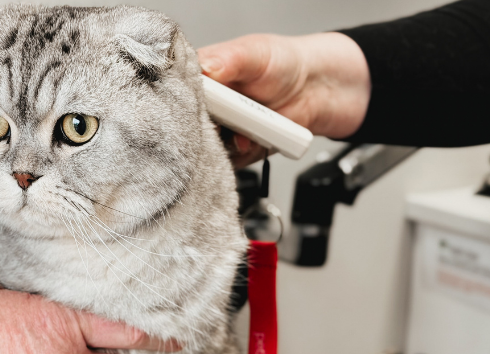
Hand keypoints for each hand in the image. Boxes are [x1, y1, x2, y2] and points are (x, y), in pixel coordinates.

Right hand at [198, 33, 370, 166]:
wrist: (315, 90)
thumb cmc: (283, 64)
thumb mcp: (254, 53)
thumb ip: (228, 59)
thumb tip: (204, 67)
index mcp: (200, 79)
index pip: (175, 95)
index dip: (182, 104)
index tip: (199, 107)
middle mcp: (204, 106)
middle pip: (185, 128)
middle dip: (203, 129)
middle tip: (225, 122)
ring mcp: (218, 131)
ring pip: (204, 150)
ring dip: (223, 146)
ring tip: (245, 131)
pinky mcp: (233, 152)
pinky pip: (226, 165)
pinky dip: (240, 156)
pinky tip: (252, 141)